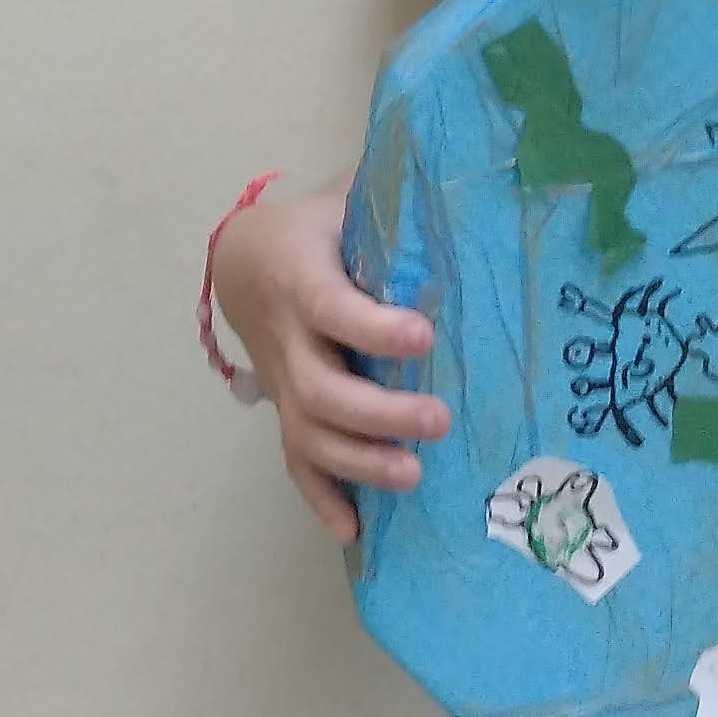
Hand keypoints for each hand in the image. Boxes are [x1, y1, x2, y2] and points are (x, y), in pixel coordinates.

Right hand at [213, 176, 448, 545]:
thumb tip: (473, 184)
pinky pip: (295, 462)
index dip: (374, 328)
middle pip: (320, 391)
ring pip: (308, 436)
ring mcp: (282, 383)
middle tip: (438, 420)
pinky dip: (321, 499)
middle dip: (379, 414)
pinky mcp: (285, 411)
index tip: (424, 336)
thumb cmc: (317, 226)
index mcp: (299, 276)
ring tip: (413, 476)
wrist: (244, 259)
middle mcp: (285, 337)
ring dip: (359, 464)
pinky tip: (354, 533)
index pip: (332, 309)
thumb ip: (397, 198)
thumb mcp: (348, 199)